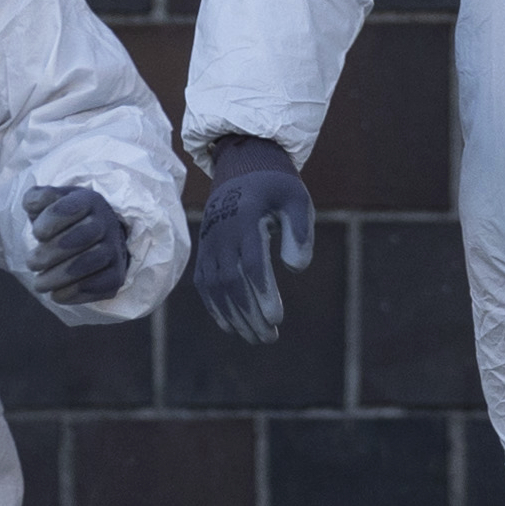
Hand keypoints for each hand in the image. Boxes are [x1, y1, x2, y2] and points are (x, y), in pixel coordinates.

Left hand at [23, 182, 128, 305]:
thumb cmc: (65, 221)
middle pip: (81, 237)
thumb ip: (37, 199)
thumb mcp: (49, 203)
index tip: (37, 234)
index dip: (49, 222)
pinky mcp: (117, 274)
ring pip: (89, 263)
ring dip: (58, 277)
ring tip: (39, 284)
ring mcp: (115, 249)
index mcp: (89, 200)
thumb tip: (32, 207)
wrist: (95, 239)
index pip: (69, 209)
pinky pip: (100, 286)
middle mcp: (107, 223)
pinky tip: (57, 294)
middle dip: (50, 254)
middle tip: (31, 263)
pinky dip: (75, 293)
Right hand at [191, 136, 316, 345]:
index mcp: (245, 218)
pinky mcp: (205, 250)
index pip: (252, 263)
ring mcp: (209, 242)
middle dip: (250, 313)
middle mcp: (221, 232)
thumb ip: (300, 231)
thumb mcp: (296, 199)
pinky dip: (216, 307)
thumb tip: (297, 268)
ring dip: (235, 316)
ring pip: (216, 287)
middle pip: (232, 281)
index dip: (263, 293)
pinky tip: (232, 327)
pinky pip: (204, 283)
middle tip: (270, 337)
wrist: (242, 168)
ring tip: (258, 337)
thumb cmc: (276, 188)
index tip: (277, 318)